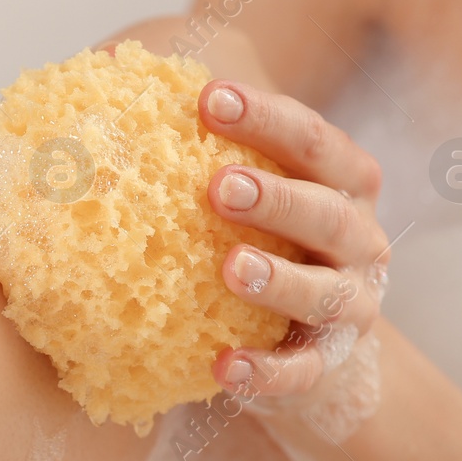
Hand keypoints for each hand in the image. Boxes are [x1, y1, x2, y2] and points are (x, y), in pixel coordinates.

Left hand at [197, 80, 388, 397]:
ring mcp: (351, 306)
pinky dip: (265, 372)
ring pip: (323, 292)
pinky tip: (223, 368)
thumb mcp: (249, 199)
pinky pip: (299, 372)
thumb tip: (103, 87)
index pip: (313, 140)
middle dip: (277, 196)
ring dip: (278, 278)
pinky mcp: (327, 365)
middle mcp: (358, 240)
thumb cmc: (267, 246)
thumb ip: (200, 154)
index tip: (207, 98)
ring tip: (230, 268)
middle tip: (219, 185)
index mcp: (341, 185)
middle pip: (328, 211)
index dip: (266, 117)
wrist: (315, 350)